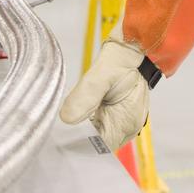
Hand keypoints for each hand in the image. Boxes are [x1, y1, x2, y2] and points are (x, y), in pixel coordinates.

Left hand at [59, 32, 148, 150]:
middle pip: (99, 143)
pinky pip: (99, 123)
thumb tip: (66, 118)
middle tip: (60, 129)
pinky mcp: (117, 112)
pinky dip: (87, 120)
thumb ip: (85, 96)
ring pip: (98, 133)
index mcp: (126, 122)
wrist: (133, 45)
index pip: (101, 147)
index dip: (82, 145)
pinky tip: (76, 111)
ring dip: (83, 128)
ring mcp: (123, 119)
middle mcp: (127, 125)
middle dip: (81, 137)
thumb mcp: (102, 74)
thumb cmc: (123, 59)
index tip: (64, 137)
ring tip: (66, 121)